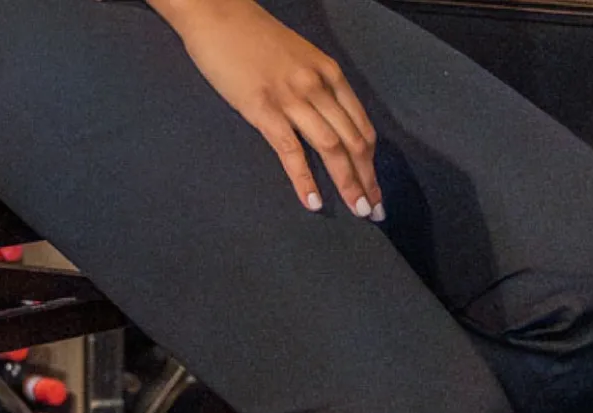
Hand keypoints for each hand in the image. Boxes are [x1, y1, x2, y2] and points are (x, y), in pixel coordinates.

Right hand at [160, 0, 382, 217]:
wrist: (216, 12)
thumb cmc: (254, 37)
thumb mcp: (300, 58)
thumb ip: (318, 88)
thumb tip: (330, 124)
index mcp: (330, 74)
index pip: (362, 127)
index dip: (373, 163)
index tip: (376, 191)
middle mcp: (318, 86)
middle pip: (353, 142)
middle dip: (367, 180)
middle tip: (374, 212)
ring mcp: (292, 98)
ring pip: (331, 148)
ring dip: (347, 183)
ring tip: (356, 210)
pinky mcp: (264, 109)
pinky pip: (291, 151)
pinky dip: (305, 180)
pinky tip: (314, 202)